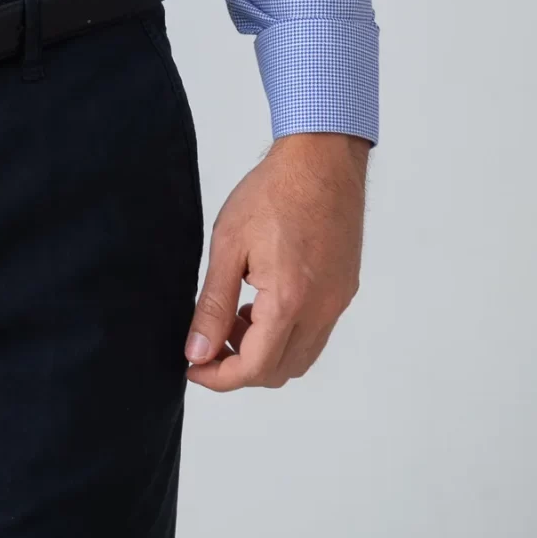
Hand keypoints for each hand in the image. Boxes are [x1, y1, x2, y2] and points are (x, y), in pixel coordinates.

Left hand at [184, 131, 369, 390]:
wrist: (322, 159)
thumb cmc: (274, 192)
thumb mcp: (229, 245)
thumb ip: (212, 305)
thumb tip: (196, 351)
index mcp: (289, 301)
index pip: (254, 368)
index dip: (218, 377)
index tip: (192, 367)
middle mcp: (321, 311)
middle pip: (279, 371)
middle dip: (239, 368)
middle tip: (208, 342)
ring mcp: (337, 303)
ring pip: (300, 357)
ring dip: (264, 353)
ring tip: (233, 317)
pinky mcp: (344, 291)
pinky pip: (315, 333)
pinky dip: (286, 334)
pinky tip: (261, 302)